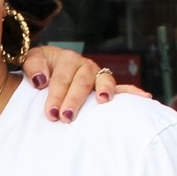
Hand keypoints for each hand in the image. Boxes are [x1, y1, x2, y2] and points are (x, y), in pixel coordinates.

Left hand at [23, 45, 152, 119]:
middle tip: (66, 117)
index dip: (55, 94)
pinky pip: (122, 88)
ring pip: (103, 81)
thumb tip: (41, 80)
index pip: (61, 77)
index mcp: (66, 58)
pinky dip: (133, 92)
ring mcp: (97, 76)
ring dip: (104, 91)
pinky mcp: (106, 87)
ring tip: (103, 101)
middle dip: (74, 99)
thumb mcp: (31, 62)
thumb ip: (33, 67)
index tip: (51, 113)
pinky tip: (145, 97)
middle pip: (82, 81)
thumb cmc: (38, 70)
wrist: (45, 73)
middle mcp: (84, 65)